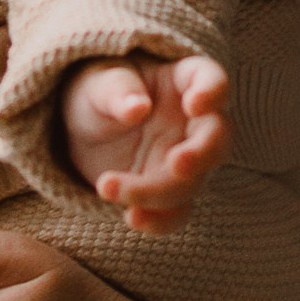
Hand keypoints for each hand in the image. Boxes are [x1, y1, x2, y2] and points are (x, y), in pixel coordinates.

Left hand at [58, 51, 230, 227]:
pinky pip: (176, 213)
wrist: (83, 131)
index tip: (194, 105)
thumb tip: (138, 108)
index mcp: (182, 81)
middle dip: (202, 154)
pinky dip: (159, 220)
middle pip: (217, 138)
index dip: (212, 92)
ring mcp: (184, 160)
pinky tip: (131, 217)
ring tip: (107, 187)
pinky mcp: (169, 194)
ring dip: (157, 191)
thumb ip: (117, 91)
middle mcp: (194, 123)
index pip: (211, 80)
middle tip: (177, 165)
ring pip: (191, 182)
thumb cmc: (97, 93)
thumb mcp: (96, 84)